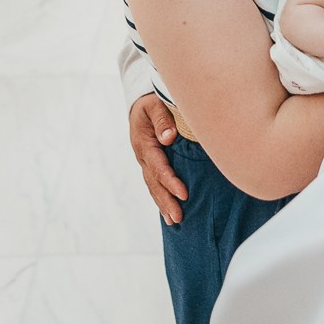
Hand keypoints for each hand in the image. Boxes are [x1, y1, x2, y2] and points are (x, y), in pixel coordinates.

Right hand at [128, 94, 187, 224]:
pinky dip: (161, 198)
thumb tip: (169, 137)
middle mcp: (143, 156)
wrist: (140, 103)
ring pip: (153, 186)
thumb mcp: (155, 104)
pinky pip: (155, 184)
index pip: (158, 166)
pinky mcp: (150, 164)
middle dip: (166, 201)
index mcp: (145, 143)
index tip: (184, 194)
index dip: (170, 181)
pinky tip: (168, 213)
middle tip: (178, 217)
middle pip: (154, 182)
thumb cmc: (151, 102)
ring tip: (174, 221)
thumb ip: (162, 119)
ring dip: (163, 204)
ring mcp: (145, 162)